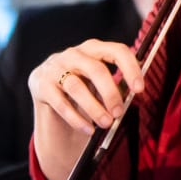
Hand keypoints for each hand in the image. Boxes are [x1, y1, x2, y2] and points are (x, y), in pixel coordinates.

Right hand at [27, 39, 142, 137]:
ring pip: (76, 86)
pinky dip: (76, 118)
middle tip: (119, 113)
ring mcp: (54, 68)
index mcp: (93, 49)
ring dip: (94, 108)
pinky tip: (88, 129)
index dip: (130, 69)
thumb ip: (115, 87)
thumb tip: (134, 96)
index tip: (139, 89)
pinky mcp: (40, 84)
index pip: (116, 51)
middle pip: (95, 69)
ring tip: (106, 123)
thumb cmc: (82, 93)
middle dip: (110, 93)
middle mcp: (72, 54)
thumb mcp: (99, 86)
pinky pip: (61, 103)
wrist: (49, 103)